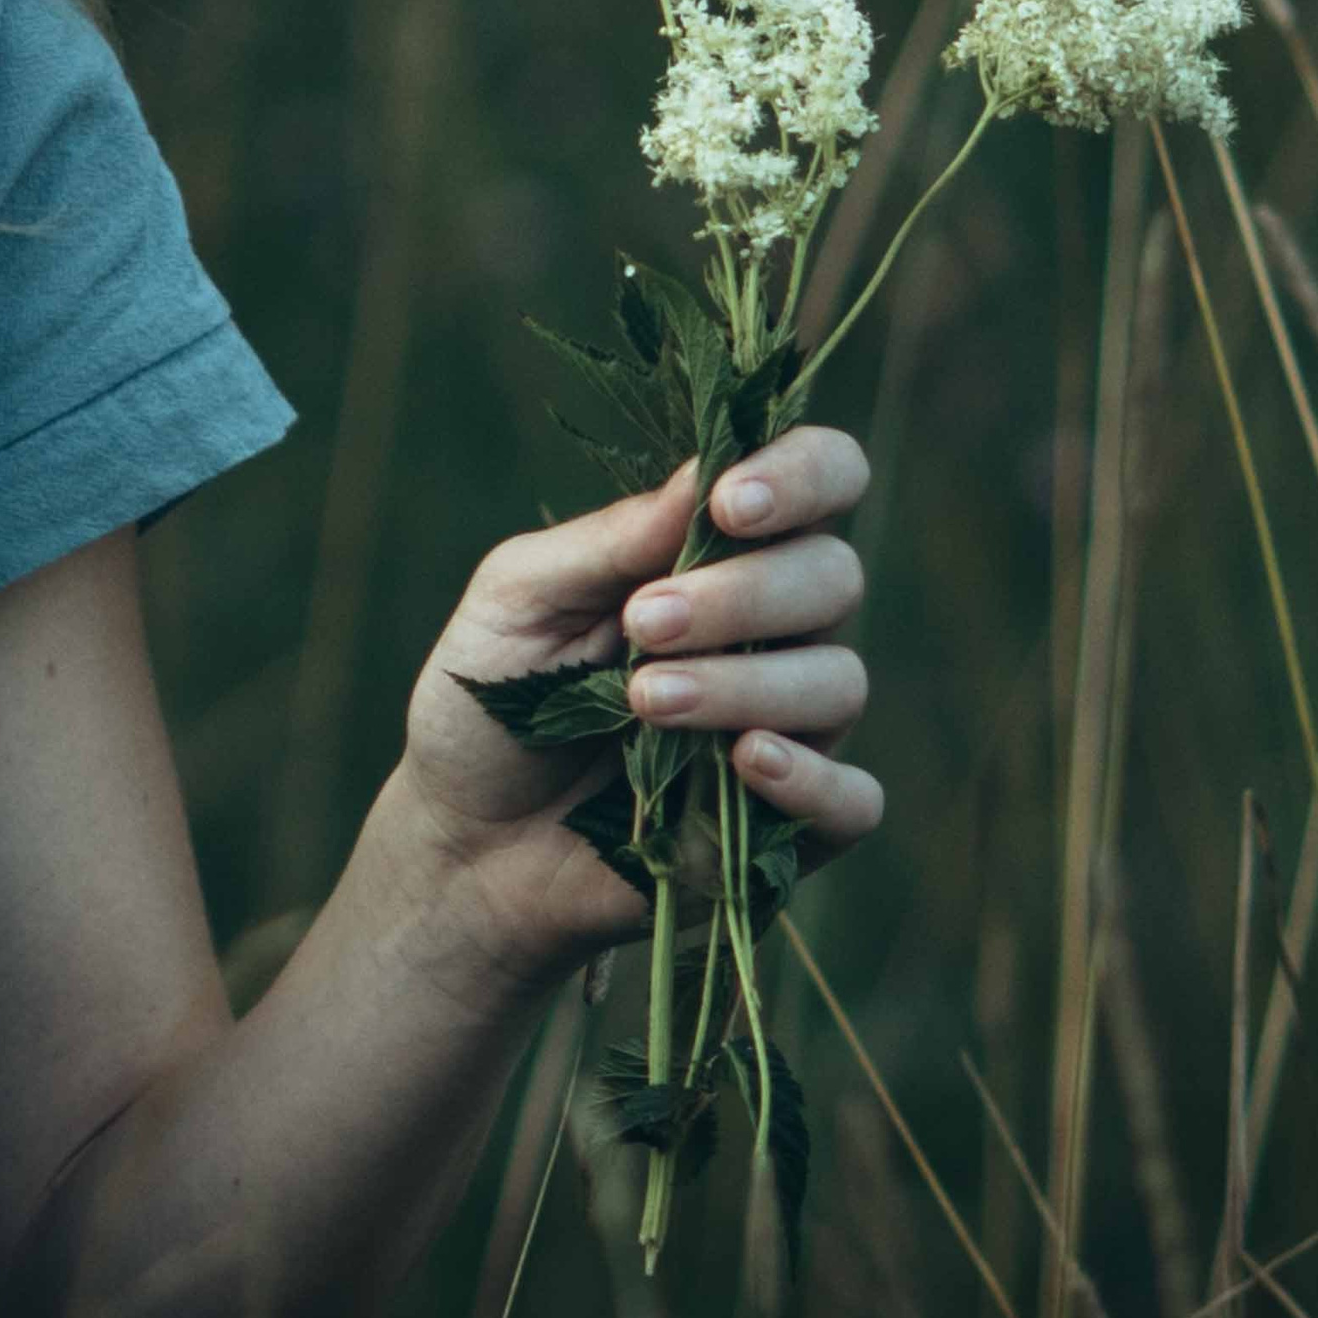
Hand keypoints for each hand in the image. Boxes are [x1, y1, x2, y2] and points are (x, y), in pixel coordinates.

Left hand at [386, 427, 881, 988]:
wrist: (463, 844)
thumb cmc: (491, 700)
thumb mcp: (520, 599)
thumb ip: (612, 539)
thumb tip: (704, 473)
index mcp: (725, 552)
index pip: (823, 477)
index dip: (800, 474)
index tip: (728, 504)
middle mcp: (778, 630)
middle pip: (833, 578)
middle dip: (745, 595)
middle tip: (643, 623)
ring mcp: (792, 728)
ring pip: (840, 682)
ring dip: (746, 684)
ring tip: (644, 702)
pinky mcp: (789, 826)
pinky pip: (854, 801)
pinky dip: (813, 781)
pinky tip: (744, 764)